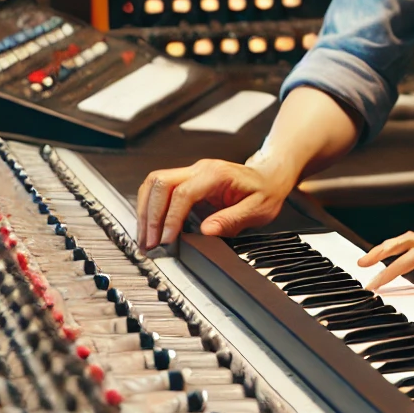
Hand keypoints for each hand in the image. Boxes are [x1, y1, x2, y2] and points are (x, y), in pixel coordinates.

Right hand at [136, 158, 291, 247]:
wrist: (269, 177)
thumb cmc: (265, 192)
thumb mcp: (257, 209)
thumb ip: (231, 219)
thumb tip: (206, 231)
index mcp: (216, 174)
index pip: (183, 193)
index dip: (170, 218)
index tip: (165, 240)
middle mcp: (199, 169)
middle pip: (160, 184)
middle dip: (150, 215)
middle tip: (149, 243)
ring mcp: (190, 173)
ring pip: (154, 183)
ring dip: (145, 211)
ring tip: (144, 238)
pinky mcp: (186, 181)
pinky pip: (159, 189)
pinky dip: (149, 207)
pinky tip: (149, 226)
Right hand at [356, 232, 413, 313]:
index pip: (413, 258)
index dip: (391, 270)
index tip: (375, 287)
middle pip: (408, 241)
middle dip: (382, 250)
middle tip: (361, 264)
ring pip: (413, 242)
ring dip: (390, 249)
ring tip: (371, 262)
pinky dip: (402, 254)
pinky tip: (395, 267)